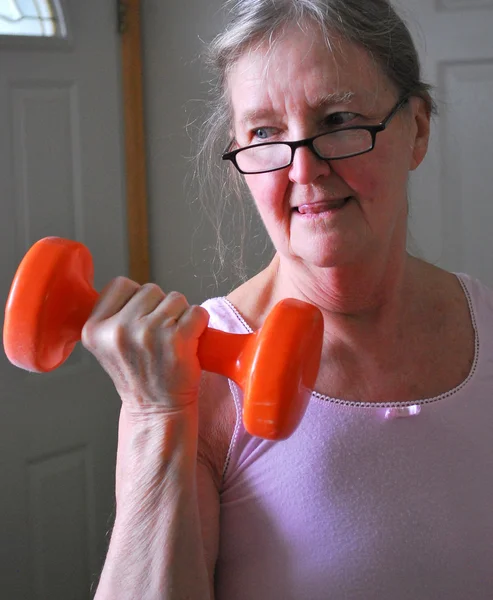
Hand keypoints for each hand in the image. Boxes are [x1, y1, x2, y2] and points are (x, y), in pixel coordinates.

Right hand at [81, 277, 208, 411]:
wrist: (157, 410)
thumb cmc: (139, 375)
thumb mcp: (108, 345)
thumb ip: (114, 315)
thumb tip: (133, 289)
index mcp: (95, 328)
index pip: (121, 284)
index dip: (136, 300)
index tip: (139, 322)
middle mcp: (119, 329)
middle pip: (151, 289)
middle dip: (160, 308)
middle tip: (157, 338)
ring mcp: (148, 333)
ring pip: (176, 298)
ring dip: (180, 316)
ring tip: (171, 342)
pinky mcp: (177, 339)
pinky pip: (197, 312)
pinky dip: (199, 324)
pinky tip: (188, 343)